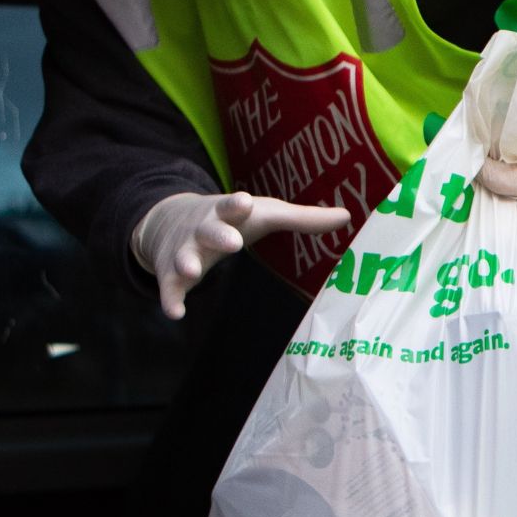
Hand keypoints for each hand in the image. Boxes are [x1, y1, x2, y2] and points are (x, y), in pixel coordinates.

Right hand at [131, 192, 352, 318]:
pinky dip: (170, 298)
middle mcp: (204, 229)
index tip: (245, 203)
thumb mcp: (264, 213)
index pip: (234, 206)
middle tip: (231, 241)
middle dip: (219, 234)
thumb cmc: (232, 217)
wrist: (170, 218)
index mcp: (229, 212)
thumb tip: (347, 216)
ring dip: (187, 262)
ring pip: (183, 256)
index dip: (238, 204)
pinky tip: (175, 313)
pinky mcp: (171, 272)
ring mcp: (185, 250)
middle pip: (210, 230)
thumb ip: (303, 218)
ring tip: (191, 270)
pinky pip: (169, 286)